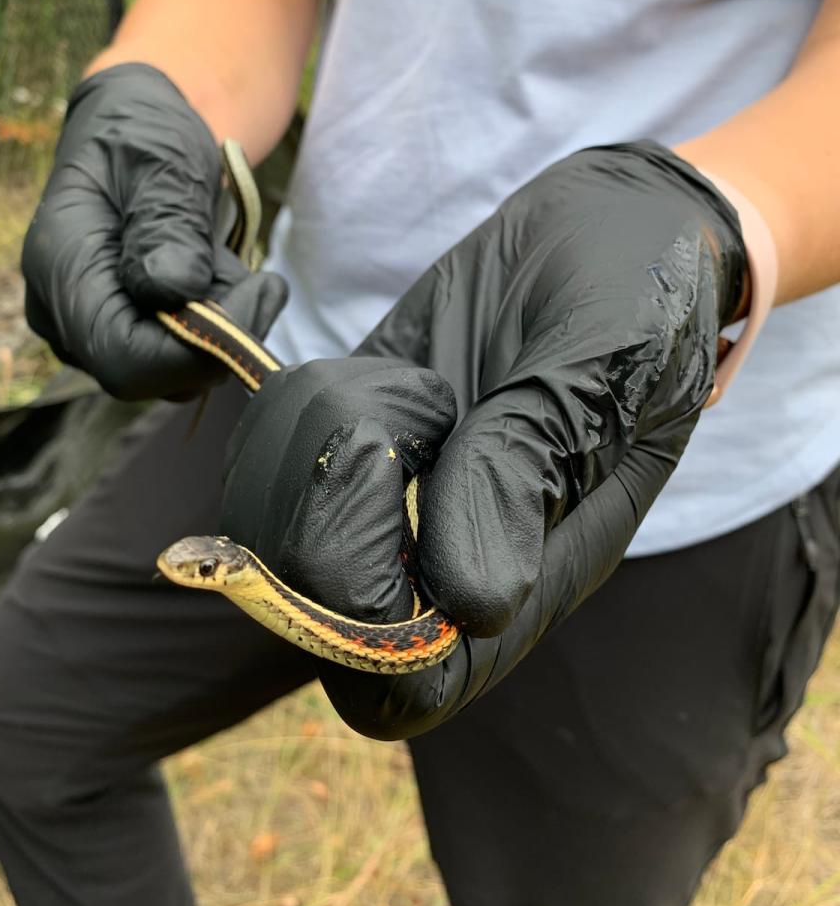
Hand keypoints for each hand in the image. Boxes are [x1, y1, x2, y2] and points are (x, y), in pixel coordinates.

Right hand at [21, 63, 286, 399]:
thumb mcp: (163, 161)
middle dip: (219, 335)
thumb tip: (174, 290)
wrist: (137, 126)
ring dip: (221, 326)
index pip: (123, 357)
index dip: (198, 350)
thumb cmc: (145, 132)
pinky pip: (178, 357)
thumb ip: (167, 224)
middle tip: (260, 279)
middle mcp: (64, 313)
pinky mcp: (123, 333)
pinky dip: (215, 324)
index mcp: (59, 267)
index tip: (257, 294)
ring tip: (226, 260)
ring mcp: (90, 329)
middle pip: (149, 374)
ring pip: (173, 373)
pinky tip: (216, 274)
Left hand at [221, 142, 746, 737]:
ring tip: (409, 384)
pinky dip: (288, 397)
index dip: (364, 631)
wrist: (613, 224)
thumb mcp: (604, 368)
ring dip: (317, 437)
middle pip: (318, 609)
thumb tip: (468, 604)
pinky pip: (268, 447)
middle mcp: (450, 549)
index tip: (386, 491)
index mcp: (533, 568)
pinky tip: (351, 356)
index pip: (414, 681)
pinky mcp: (353, 423)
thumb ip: (529, 471)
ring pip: (277, 524)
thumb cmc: (638, 296)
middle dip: (327, 506)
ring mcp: (394, 489)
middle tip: (399, 410)